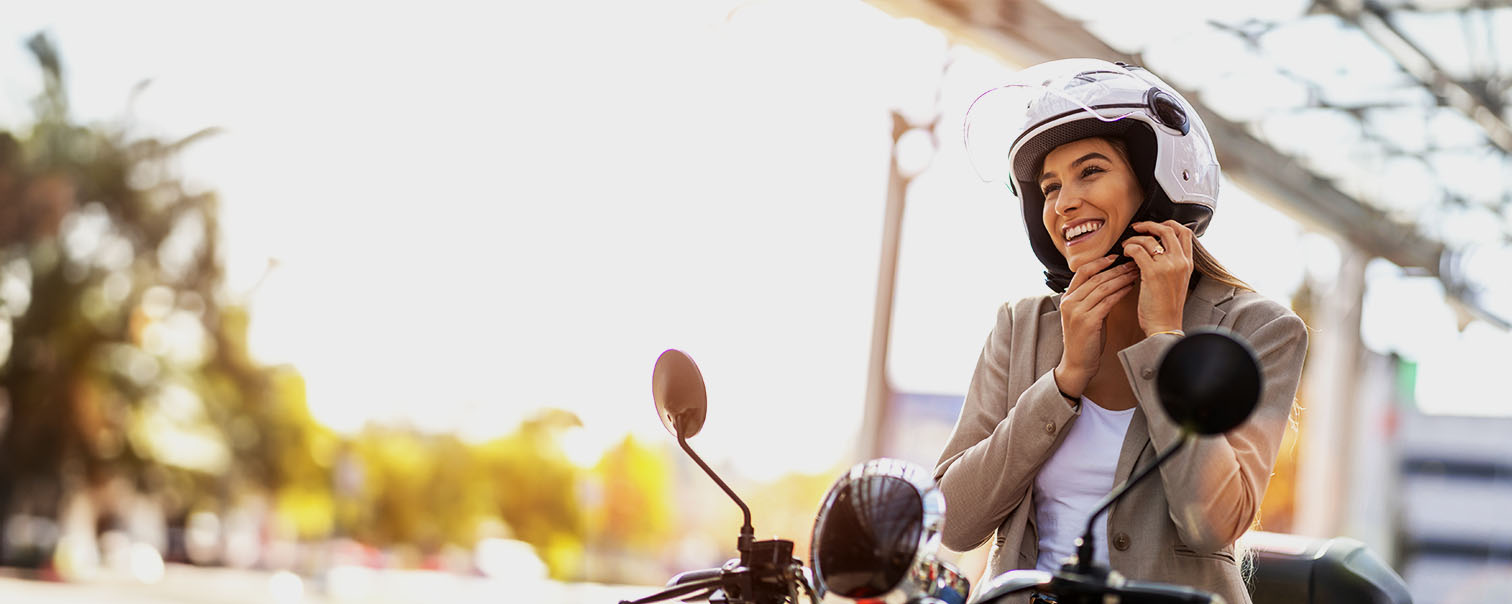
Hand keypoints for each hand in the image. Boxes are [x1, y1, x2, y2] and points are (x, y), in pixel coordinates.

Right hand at [1054, 254, 1138, 399]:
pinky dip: (1120, 292)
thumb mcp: (1084, 315)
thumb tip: (1110, 282)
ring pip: (1102, 287)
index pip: (1082, 272)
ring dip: (1121, 278)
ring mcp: (1077, 311)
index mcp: (1067, 298)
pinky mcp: (1087, 321)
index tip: (1116, 256)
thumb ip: (1092, 298)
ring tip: (1135, 272)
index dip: (1100, 262)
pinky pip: (1107, 301)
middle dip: (1116, 268)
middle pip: (1095, 277)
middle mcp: (1069, 302)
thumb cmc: (1085, 340)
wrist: (1078, 363)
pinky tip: (1130, 287)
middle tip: (1133, 262)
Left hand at [1122, 220, 1194, 335]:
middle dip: (1150, 225)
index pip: (1185, 233)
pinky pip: (1138, 250)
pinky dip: (1129, 247)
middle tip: (1137, 228)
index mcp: (1188, 264)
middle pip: (1169, 229)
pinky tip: (1125, 253)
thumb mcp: (1176, 282)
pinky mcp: (1153, 273)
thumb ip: (1172, 265)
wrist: (1164, 326)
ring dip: (1135, 238)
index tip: (1154, 227)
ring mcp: (1168, 267)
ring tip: (1127, 245)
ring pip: (1150, 239)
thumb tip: (1157, 250)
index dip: (1169, 224)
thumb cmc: (1166, 308)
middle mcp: (1181, 262)